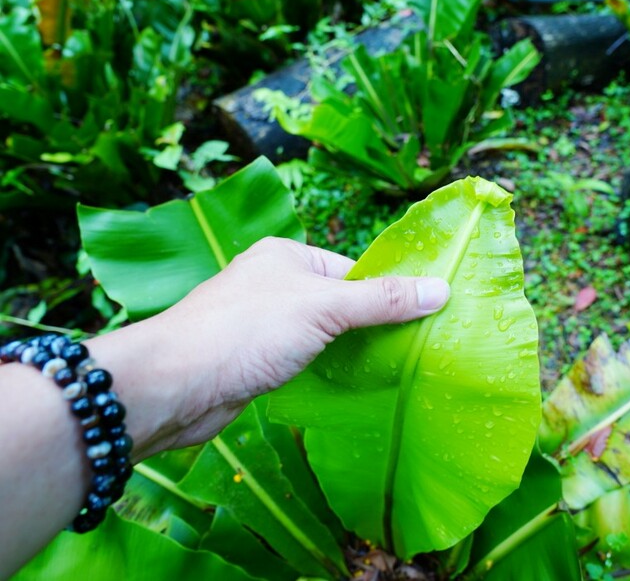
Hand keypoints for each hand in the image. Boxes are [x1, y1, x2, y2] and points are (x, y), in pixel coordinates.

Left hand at [87, 238, 449, 457]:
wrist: (176, 385)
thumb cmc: (248, 331)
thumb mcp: (324, 308)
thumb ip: (382, 300)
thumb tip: (442, 289)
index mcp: (288, 255)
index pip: (354, 271)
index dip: (386, 295)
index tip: (422, 322)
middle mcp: (274, 282)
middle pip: (340, 303)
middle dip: (369, 326)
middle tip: (411, 352)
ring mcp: (263, 322)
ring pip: (322, 334)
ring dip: (347, 352)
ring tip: (386, 371)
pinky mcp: (255, 359)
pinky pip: (303, 358)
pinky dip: (324, 369)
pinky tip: (345, 386)